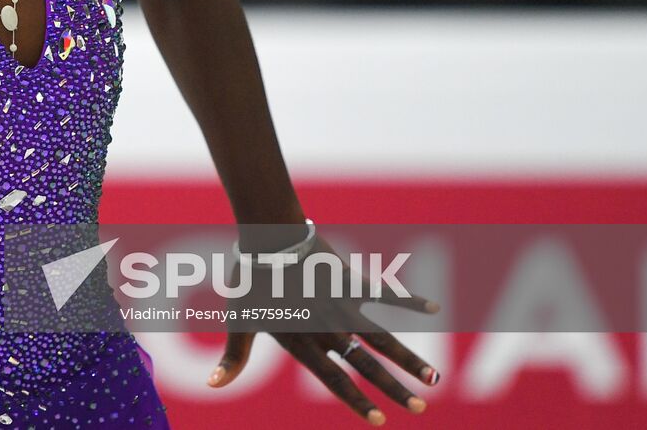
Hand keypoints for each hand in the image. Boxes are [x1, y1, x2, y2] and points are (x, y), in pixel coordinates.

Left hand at [207, 236, 441, 424]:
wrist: (268, 235)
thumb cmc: (250, 279)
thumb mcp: (239, 320)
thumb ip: (233, 357)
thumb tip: (211, 387)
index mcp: (303, 341)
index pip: (334, 380)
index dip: (357, 402)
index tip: (380, 422)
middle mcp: (328, 327)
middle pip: (367, 365)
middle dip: (394, 389)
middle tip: (420, 408)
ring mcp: (343, 304)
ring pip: (383, 338)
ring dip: (409, 359)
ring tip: (434, 379)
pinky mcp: (351, 281)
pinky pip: (386, 293)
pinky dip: (409, 300)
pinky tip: (433, 308)